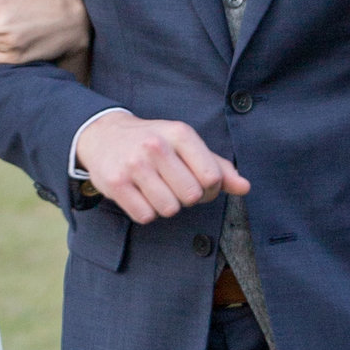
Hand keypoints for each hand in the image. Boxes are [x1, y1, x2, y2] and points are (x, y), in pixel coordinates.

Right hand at [74, 111, 249, 223]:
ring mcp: (134, 165)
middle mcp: (156, 146)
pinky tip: (140, 195)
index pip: (212, 178)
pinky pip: (145, 216)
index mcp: (180, 134)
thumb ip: (218, 167)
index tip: (198, 182)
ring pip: (169, 209)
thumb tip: (245, 187)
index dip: (210, 189)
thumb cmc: (154, 143)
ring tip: (157, 189)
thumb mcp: (186, 145)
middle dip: (187, 198)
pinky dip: (146, 212)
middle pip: (192, 197)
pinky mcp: (115, 183)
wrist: (104, 135)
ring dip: (167, 206)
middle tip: (175, 186)